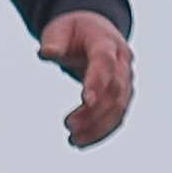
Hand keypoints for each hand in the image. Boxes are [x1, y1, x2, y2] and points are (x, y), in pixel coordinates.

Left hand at [43, 10, 134, 146]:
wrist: (94, 32)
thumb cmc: (73, 31)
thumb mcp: (59, 30)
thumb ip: (54, 41)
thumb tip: (45, 52)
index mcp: (106, 41)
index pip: (105, 62)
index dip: (98, 81)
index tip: (85, 101)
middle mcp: (123, 61)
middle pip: (114, 89)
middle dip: (94, 111)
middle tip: (68, 126)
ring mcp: (126, 79)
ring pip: (119, 107)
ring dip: (98, 126)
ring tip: (73, 140)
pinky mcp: (123, 95)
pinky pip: (117, 116)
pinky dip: (102, 131)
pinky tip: (81, 142)